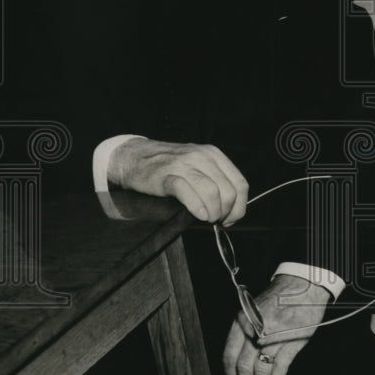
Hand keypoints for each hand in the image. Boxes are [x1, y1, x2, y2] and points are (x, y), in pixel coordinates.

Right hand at [108, 138, 247, 224]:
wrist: (134, 157)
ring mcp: (184, 165)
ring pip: (212, 192)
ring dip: (214, 212)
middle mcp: (202, 157)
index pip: (240, 183)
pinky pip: (188, 193)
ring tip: (208, 219)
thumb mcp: (198, 164)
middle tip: (217, 221)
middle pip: (228, 191)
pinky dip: (197, 208)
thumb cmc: (169, 165)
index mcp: (214, 154)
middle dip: (227, 212)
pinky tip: (199, 215)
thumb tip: (232, 208)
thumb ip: (215, 179)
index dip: (240, 206)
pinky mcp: (166, 176)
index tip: (232, 218)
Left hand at [222, 274, 329, 374]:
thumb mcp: (253, 310)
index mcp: (242, 320)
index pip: (229, 356)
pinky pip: (280, 368)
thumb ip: (244, 333)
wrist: (303, 284)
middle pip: (244, 367)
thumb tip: (238, 365)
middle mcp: (256, 328)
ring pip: (261, 371)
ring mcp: (275, 335)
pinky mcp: (293, 340)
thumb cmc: (278, 297)